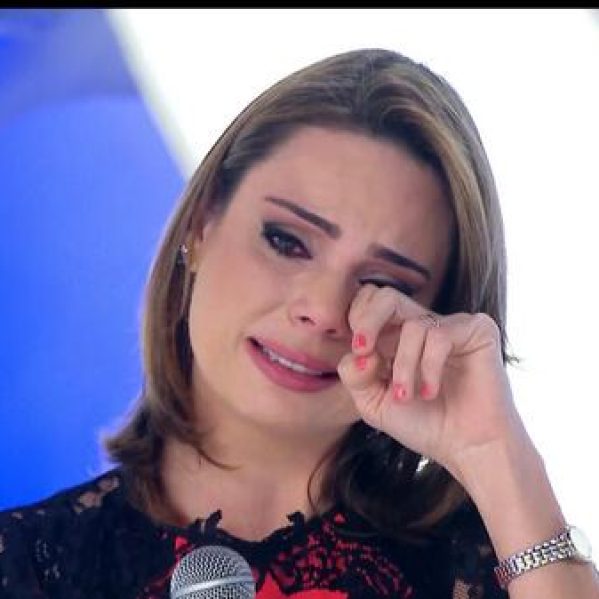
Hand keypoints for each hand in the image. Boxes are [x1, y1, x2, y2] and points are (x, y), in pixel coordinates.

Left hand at [337, 284, 525, 483]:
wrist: (466, 448)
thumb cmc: (423, 424)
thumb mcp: (374, 403)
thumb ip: (355, 375)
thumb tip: (359, 351)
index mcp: (396, 336)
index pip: (369, 301)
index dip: (357, 320)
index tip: (358, 353)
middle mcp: (422, 326)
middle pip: (386, 296)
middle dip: (368, 321)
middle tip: (363, 350)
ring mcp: (450, 326)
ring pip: (413, 325)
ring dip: (403, 365)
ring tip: (407, 396)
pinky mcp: (477, 330)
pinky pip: (440, 336)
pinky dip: (428, 367)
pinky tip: (431, 391)